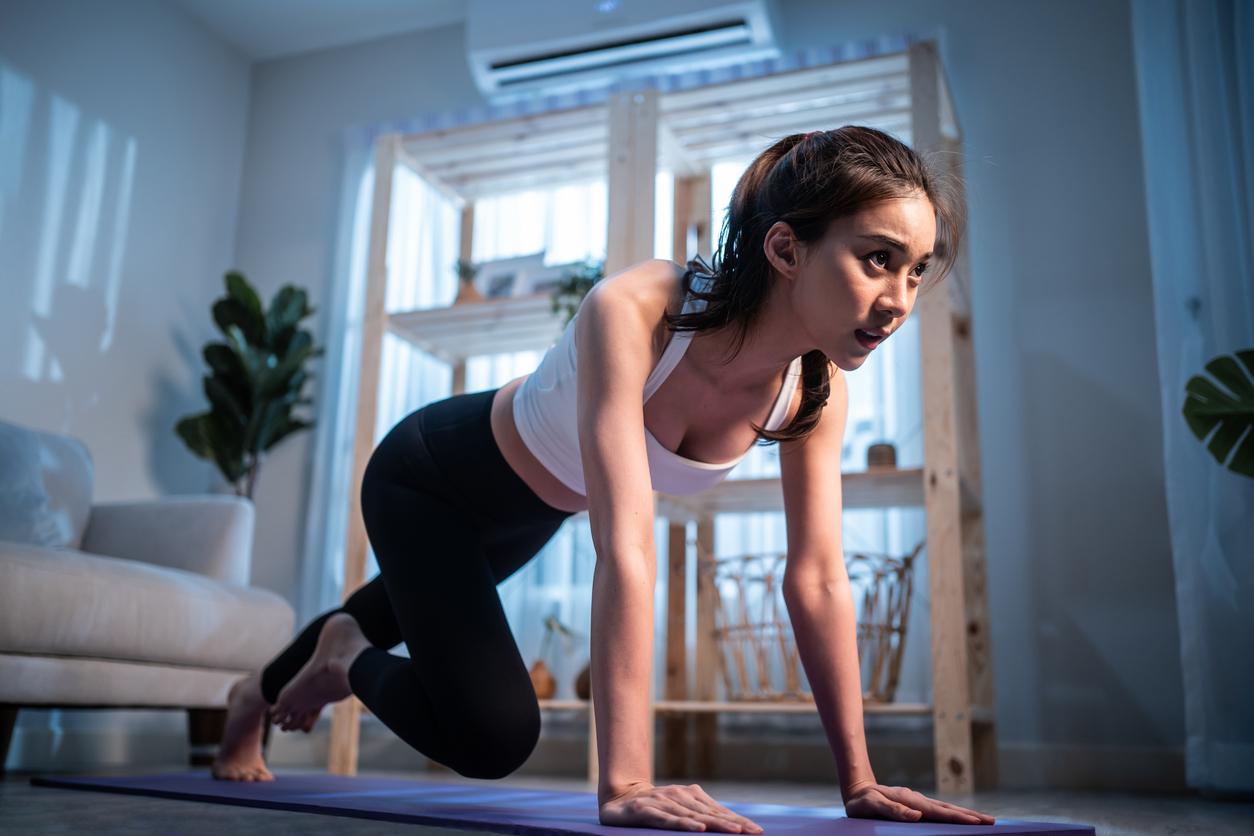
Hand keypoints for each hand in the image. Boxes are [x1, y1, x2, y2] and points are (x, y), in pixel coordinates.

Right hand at [600, 782, 763, 832]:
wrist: (619, 797)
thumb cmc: (655, 807)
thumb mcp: (678, 809)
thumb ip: (699, 814)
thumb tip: (731, 825)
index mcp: (690, 795)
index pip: (718, 810)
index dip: (738, 820)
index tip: (757, 830)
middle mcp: (679, 796)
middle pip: (710, 813)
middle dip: (734, 823)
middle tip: (753, 832)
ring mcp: (663, 802)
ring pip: (693, 816)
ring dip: (715, 823)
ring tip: (734, 831)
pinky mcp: (646, 810)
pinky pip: (668, 820)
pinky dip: (684, 824)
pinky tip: (698, 828)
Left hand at [844, 781, 995, 824]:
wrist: (857, 789)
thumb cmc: (862, 801)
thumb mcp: (871, 806)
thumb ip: (892, 810)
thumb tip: (917, 815)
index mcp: (909, 800)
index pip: (937, 811)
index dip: (957, 817)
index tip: (976, 822)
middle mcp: (917, 799)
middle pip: (947, 808)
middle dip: (970, 815)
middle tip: (992, 821)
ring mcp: (918, 801)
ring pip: (945, 808)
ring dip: (964, 814)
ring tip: (982, 820)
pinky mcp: (916, 805)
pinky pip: (938, 811)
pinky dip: (952, 814)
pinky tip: (959, 818)